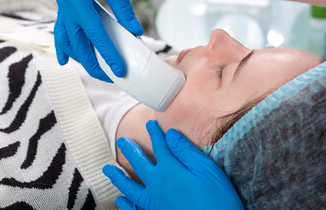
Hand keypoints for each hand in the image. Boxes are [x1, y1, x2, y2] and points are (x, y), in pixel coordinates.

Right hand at [54, 0, 142, 80]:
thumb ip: (123, 10)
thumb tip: (135, 33)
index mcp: (77, 1)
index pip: (96, 35)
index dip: (108, 54)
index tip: (120, 70)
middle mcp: (65, 7)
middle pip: (78, 44)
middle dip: (94, 64)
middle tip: (110, 77)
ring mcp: (62, 9)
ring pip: (67, 41)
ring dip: (80, 59)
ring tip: (94, 71)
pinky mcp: (65, 9)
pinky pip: (60, 32)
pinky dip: (63, 47)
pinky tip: (64, 60)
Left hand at [102, 120, 243, 209]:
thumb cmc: (217, 200)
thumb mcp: (207, 170)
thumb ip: (186, 151)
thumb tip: (170, 134)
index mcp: (170, 171)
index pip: (160, 147)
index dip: (155, 133)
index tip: (150, 124)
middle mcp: (157, 186)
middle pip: (139, 164)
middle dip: (130, 150)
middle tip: (122, 141)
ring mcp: (154, 203)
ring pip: (129, 187)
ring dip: (118, 176)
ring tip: (108, 169)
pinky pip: (134, 209)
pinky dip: (125, 204)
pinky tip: (120, 200)